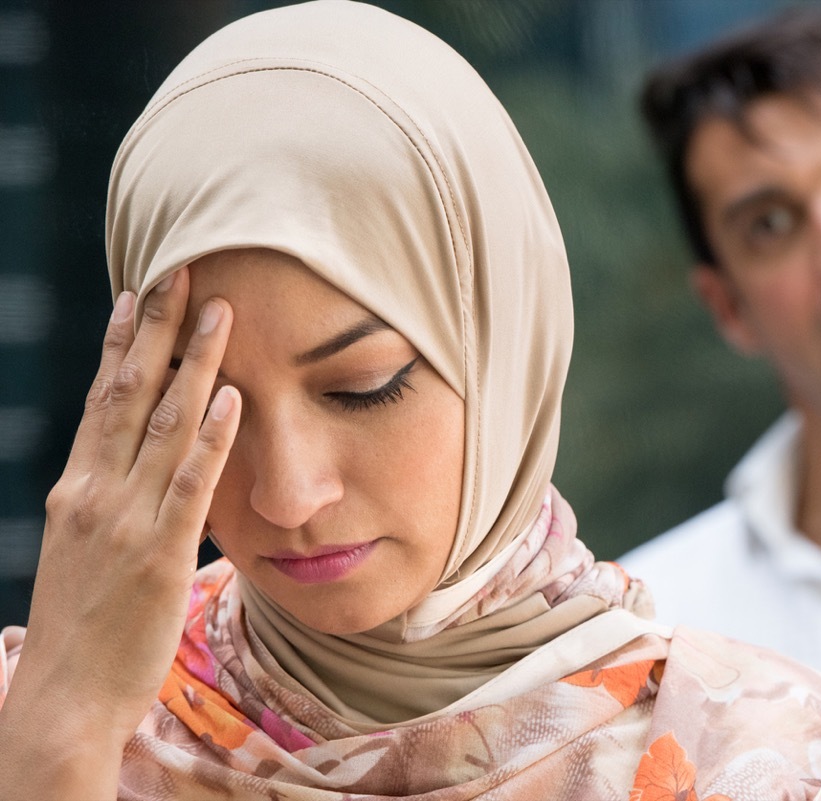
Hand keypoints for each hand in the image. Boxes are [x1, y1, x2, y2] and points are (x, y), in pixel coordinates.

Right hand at [0, 267, 239, 797]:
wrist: (64, 699)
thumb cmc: (85, 628)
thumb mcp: (86, 550)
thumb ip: (113, 502)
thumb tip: (145, 464)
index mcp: (76, 489)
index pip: (101, 399)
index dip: (121, 344)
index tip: (139, 294)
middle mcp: (95, 493)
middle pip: (128, 393)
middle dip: (159, 330)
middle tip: (184, 271)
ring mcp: (125, 521)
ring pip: (163, 425)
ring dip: (195, 363)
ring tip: (220, 311)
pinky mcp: (160, 554)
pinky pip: (190, 484)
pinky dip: (210, 437)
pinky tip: (232, 396)